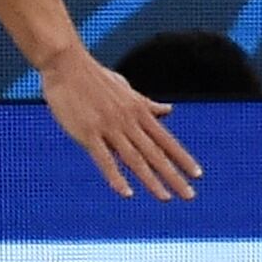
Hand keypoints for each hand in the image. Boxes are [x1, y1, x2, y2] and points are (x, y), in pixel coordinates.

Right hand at [37, 45, 200, 199]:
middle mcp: (127, 121)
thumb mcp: (126, 88)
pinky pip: (104, 159)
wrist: (65, 63)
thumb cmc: (94, 75)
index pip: (165, 139)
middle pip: (154, 153)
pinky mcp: (87, 132)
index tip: (197, 175)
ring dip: (151, 180)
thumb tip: (169, 110)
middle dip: (173, 176)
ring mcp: (108, 127)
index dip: (182, 158)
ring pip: (134, 158)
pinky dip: (116, 177)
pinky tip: (126, 193)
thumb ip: (147, 104)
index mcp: (138, 111)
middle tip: (189, 195)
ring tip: (165, 198)